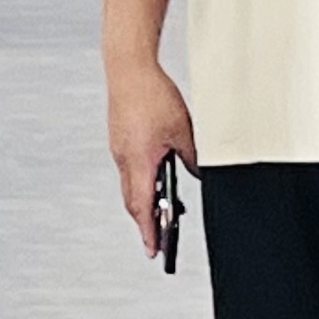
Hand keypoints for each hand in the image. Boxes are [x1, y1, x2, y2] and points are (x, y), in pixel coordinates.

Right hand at [108, 61, 196, 256]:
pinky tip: (154, 179)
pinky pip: (129, 169)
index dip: (149, 231)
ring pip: (130, 185)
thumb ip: (192, 158)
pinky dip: (140, 182)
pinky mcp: (119, 139)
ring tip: (162, 211)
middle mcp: (124, 159)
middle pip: (133, 201)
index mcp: (139, 161)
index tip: (153, 250)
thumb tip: (199, 173)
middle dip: (145, 223)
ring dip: (144, 201)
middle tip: (157, 239)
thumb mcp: (183, 130)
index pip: (143, 206)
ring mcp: (119, 149)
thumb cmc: (151, 95)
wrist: (128, 68)